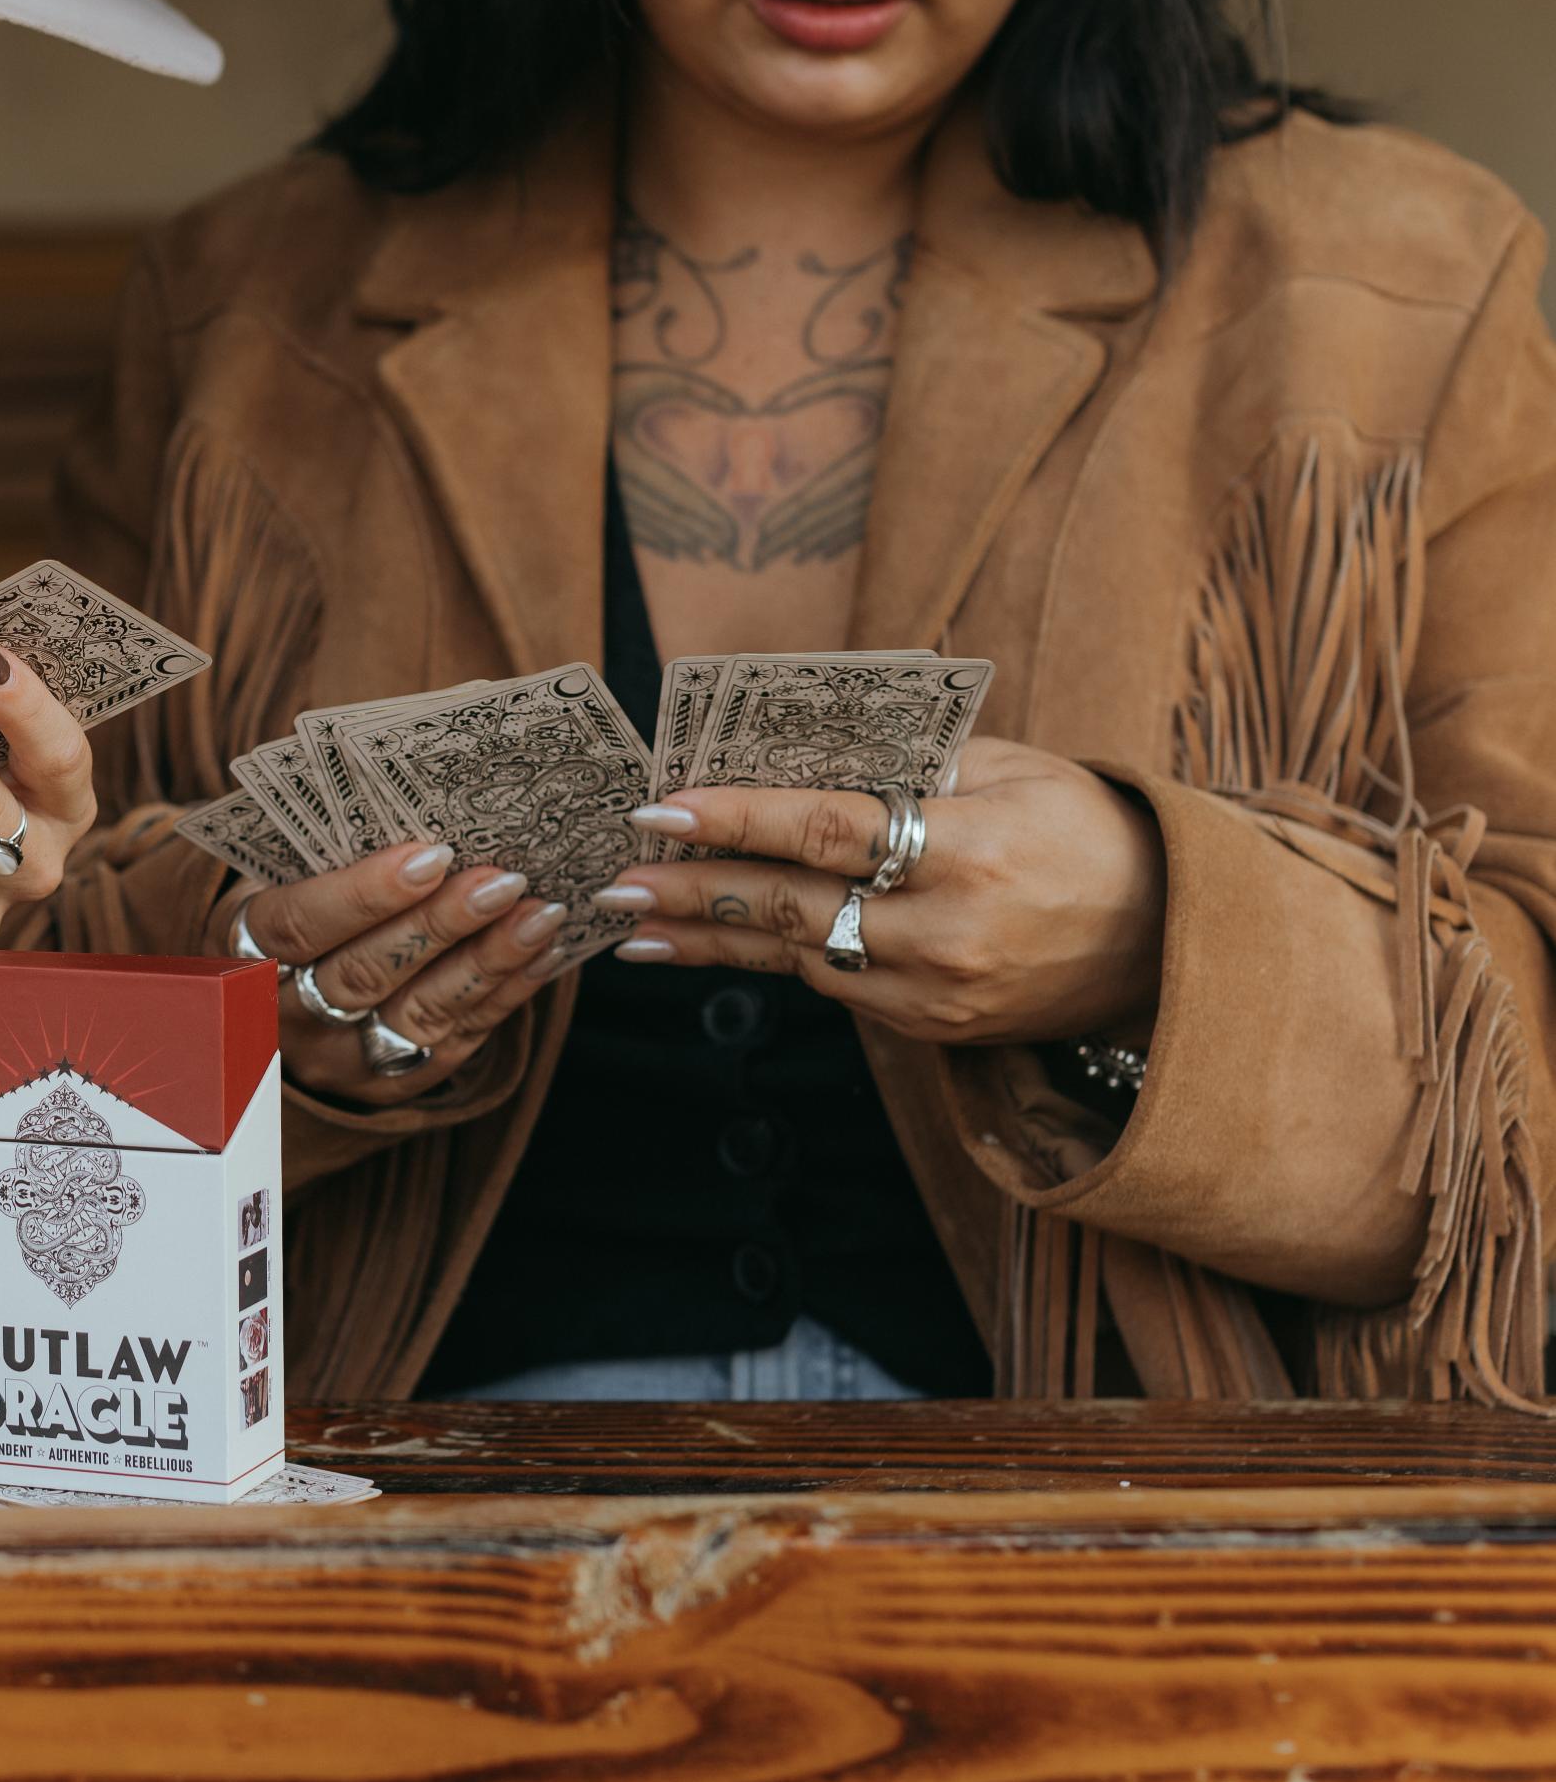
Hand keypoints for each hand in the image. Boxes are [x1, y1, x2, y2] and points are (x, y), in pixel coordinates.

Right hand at [224, 842, 571, 1104]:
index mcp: (244, 950)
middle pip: (364, 974)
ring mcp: (339, 1059)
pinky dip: (504, 995)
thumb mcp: (278, 883)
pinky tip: (542, 952)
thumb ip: (328, 856)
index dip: (364, 893)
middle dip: (440, 924)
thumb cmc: (294, 915)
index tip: (430, 855)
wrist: (277, 1005)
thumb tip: (421, 808)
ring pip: (417, 1014)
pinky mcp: (391, 1083)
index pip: (298, 926)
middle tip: (502, 880)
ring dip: (486, 961)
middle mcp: (286, 1017)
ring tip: (539, 914)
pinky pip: (455, 1042)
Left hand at [601, 737, 1165, 1044]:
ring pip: (799, 956)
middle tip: (614, 879)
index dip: (738, 819)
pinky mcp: (931, 1029)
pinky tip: (705, 947)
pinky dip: (768, 960)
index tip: (661, 810)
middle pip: (794, 907)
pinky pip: (834, 985)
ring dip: (710, 938)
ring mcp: (937, 992)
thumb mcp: (1014, 770)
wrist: (1168, 942)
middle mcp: (948, 931)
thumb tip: (793, 753)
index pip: (829, 830)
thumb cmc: (1085, 829)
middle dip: (694, 892)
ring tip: (633, 920)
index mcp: (971, 850)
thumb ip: (910, 762)